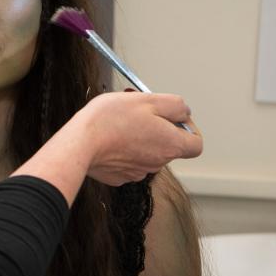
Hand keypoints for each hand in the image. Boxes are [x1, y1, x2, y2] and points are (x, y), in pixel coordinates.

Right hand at [75, 92, 201, 185]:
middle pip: (167, 145)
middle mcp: (159, 162)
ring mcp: (138, 172)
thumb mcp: (148, 99)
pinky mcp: (119, 176)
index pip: (196, 142)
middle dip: (156, 128)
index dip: (188, 128)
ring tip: (118, 124)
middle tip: (136, 113)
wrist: (79, 144)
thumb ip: (175, 105)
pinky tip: (108, 140)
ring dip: (137, 139)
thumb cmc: (110, 120)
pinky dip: (121, 151)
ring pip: (146, 153)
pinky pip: (127, 162)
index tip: (172, 117)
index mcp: (171, 144)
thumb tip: (184, 112)